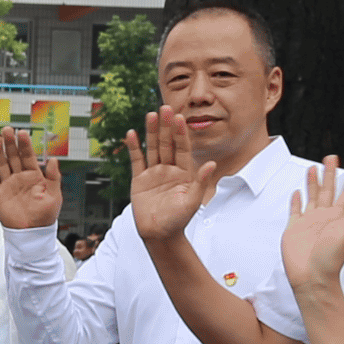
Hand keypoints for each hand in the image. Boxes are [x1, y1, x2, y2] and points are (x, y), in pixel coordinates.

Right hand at [0, 129, 65, 232]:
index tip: (22, 133)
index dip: (25, 145)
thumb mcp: (55, 196)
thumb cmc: (45, 215)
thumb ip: (54, 177)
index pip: (28, 156)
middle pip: (13, 156)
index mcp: (34, 176)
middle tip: (7, 130)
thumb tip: (54, 159)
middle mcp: (20, 177)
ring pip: (2, 165)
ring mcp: (9, 185)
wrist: (32, 232)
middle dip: (10, 143)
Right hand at [120, 110, 218, 242]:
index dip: (181, 134)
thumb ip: (200, 182)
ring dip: (152, 132)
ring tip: (151, 115)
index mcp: (184, 173)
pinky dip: (133, 147)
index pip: (183, 149)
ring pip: (153, 148)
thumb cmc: (178, 220)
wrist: (159, 234)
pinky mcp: (139, 180)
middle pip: (167, 144)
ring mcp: (154, 173)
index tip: (180, 118)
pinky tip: (131, 134)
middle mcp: (169, 170)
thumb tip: (211, 164)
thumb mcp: (192, 201)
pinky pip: (136, 160)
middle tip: (166, 108)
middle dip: (167, 126)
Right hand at [279, 159, 343, 299]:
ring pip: (312, 196)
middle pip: (328, 189)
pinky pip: (295, 210)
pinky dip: (296, 201)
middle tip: (332, 157)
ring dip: (313, 182)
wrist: (311, 278)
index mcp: (338, 216)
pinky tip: (297, 193)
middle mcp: (324, 216)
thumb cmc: (329, 260)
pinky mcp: (294, 228)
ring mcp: (309, 221)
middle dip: (331, 173)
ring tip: (314, 167)